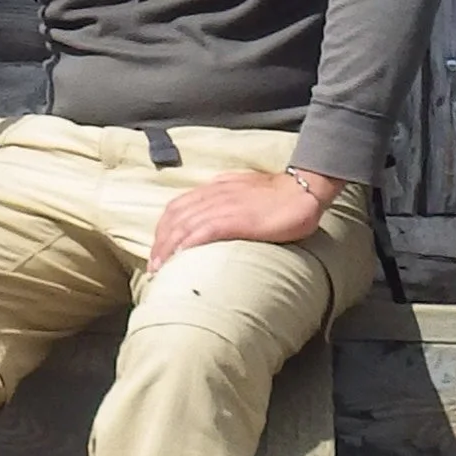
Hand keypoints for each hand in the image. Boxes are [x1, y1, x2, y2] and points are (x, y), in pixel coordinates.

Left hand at [144, 168, 337, 274]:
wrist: (303, 189)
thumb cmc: (277, 192)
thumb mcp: (243, 186)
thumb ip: (225, 193)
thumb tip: (211, 200)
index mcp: (214, 188)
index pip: (177, 207)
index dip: (162, 229)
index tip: (157, 249)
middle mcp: (214, 195)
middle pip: (174, 218)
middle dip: (159, 243)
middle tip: (153, 266)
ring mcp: (224, 206)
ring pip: (184, 225)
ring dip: (168, 248)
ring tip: (160, 268)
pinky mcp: (237, 220)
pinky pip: (204, 231)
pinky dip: (188, 244)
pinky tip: (180, 257)